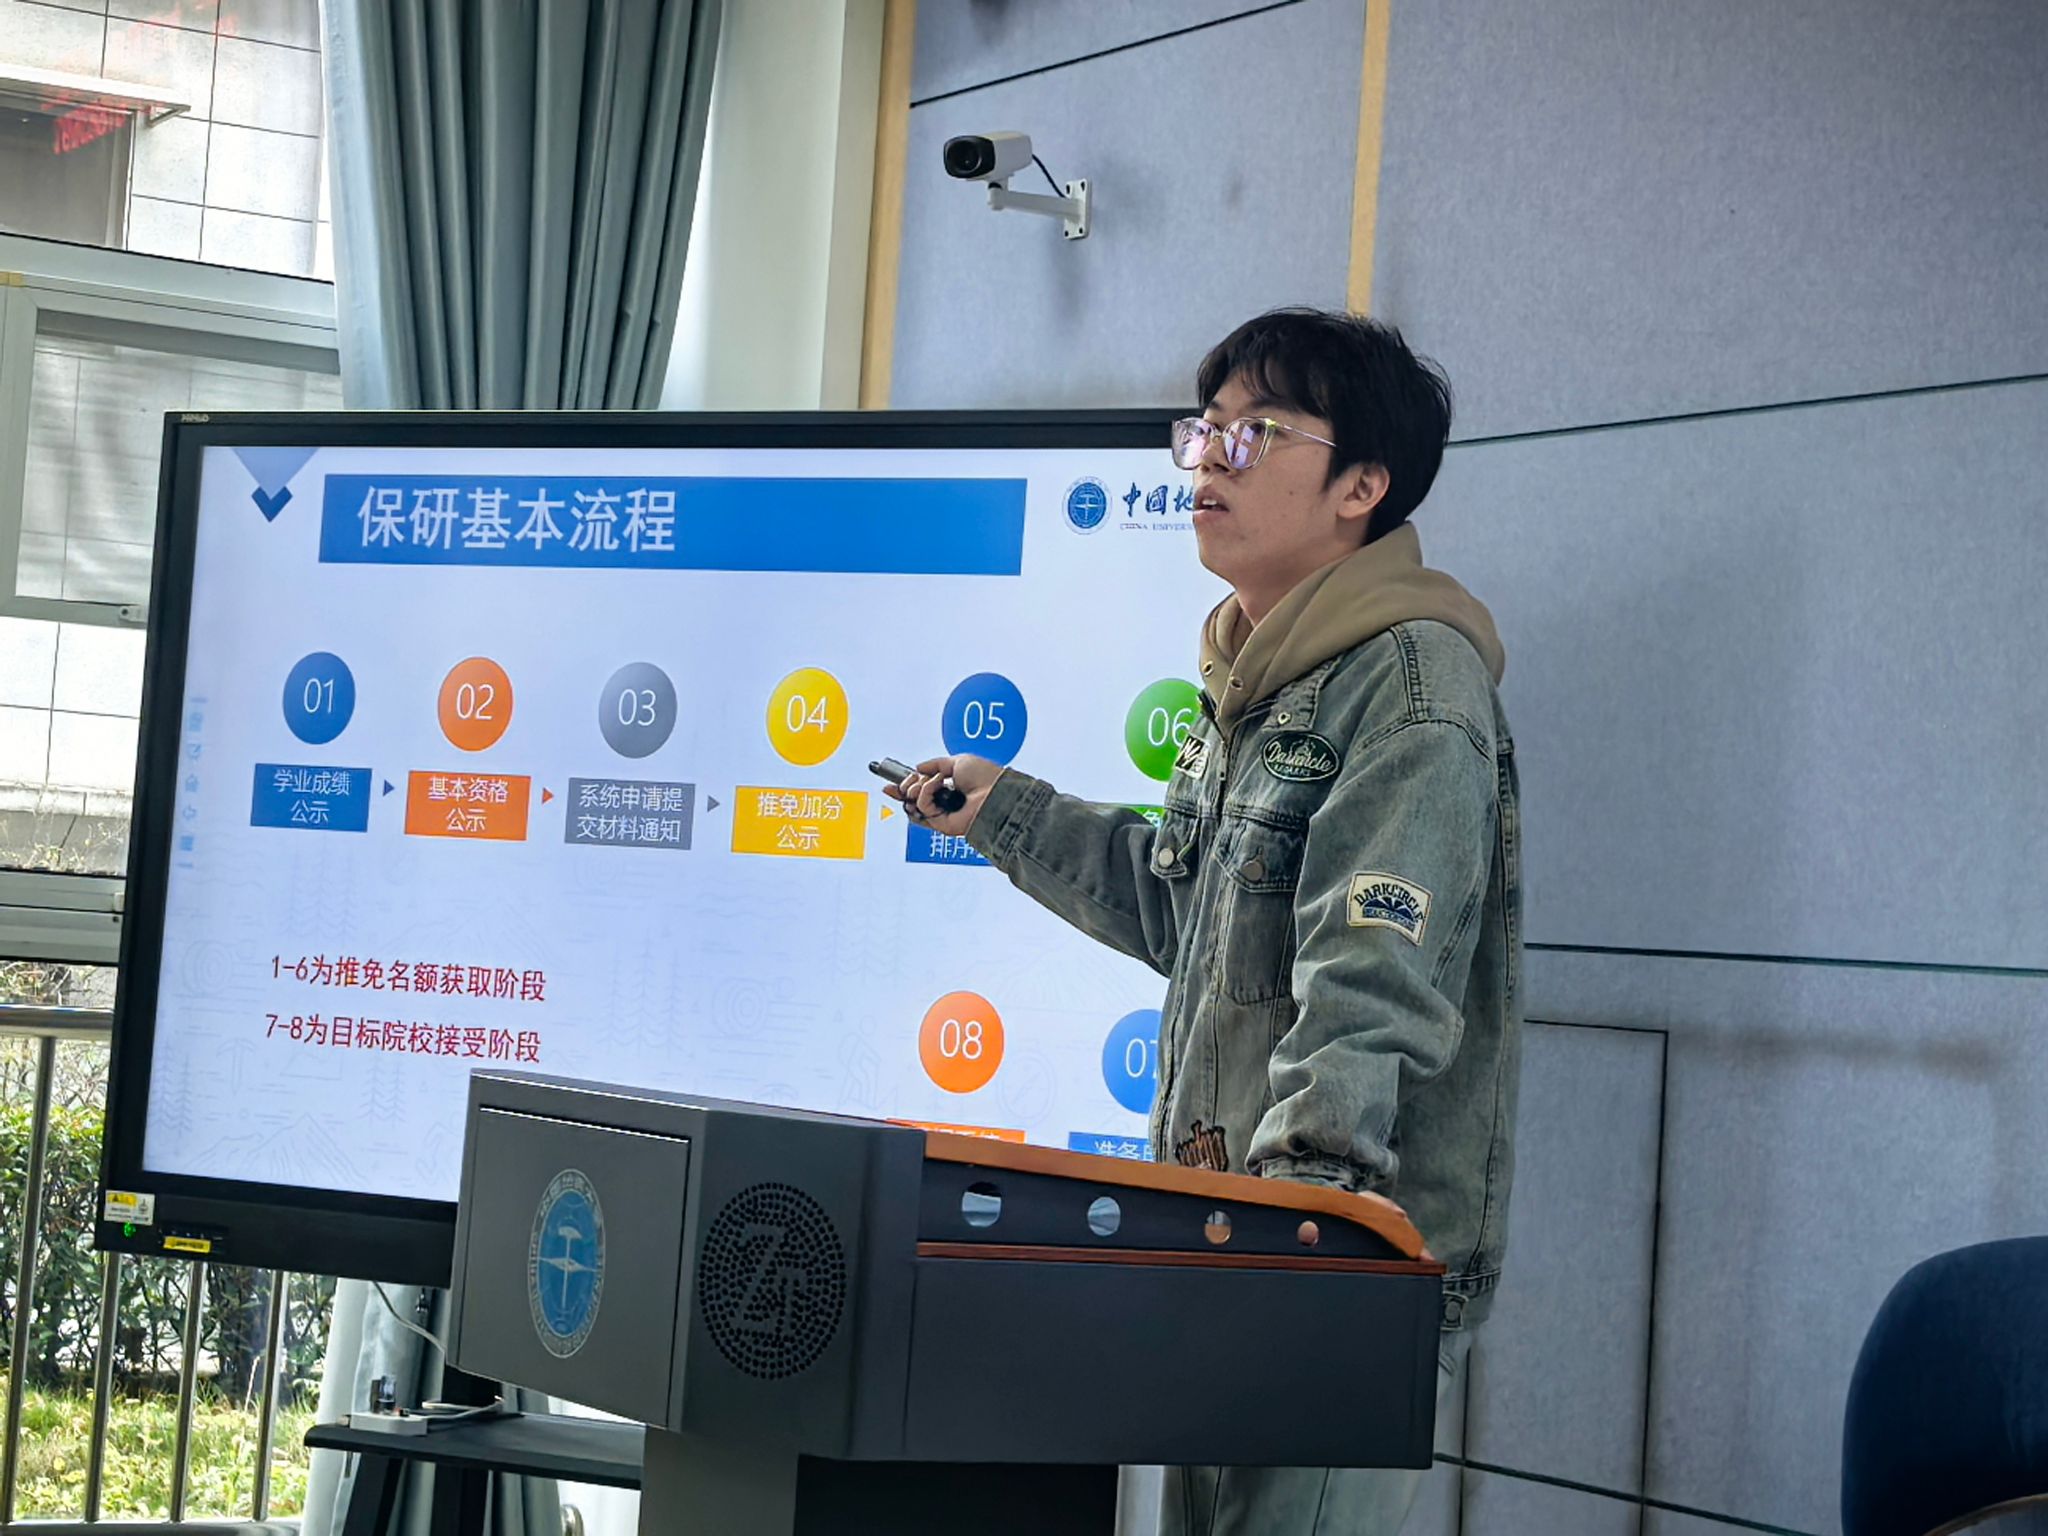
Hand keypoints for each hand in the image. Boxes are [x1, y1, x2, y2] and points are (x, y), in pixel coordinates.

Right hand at [882, 754, 1001, 837]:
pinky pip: (922, 809)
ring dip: (916, 788)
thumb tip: (918, 768)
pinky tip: (937, 786)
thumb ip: (935, 765)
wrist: (994, 792)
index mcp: (949, 788)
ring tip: (930, 782)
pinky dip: (925, 794)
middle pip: (911, 799)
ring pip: (914, 804)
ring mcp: (942, 813)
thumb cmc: (984, 778)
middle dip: (905, 786)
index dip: (904, 785)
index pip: (920, 788)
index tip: (892, 780)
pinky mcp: (941, 824)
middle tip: (912, 779)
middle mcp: (944, 802)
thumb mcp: (956, 761)